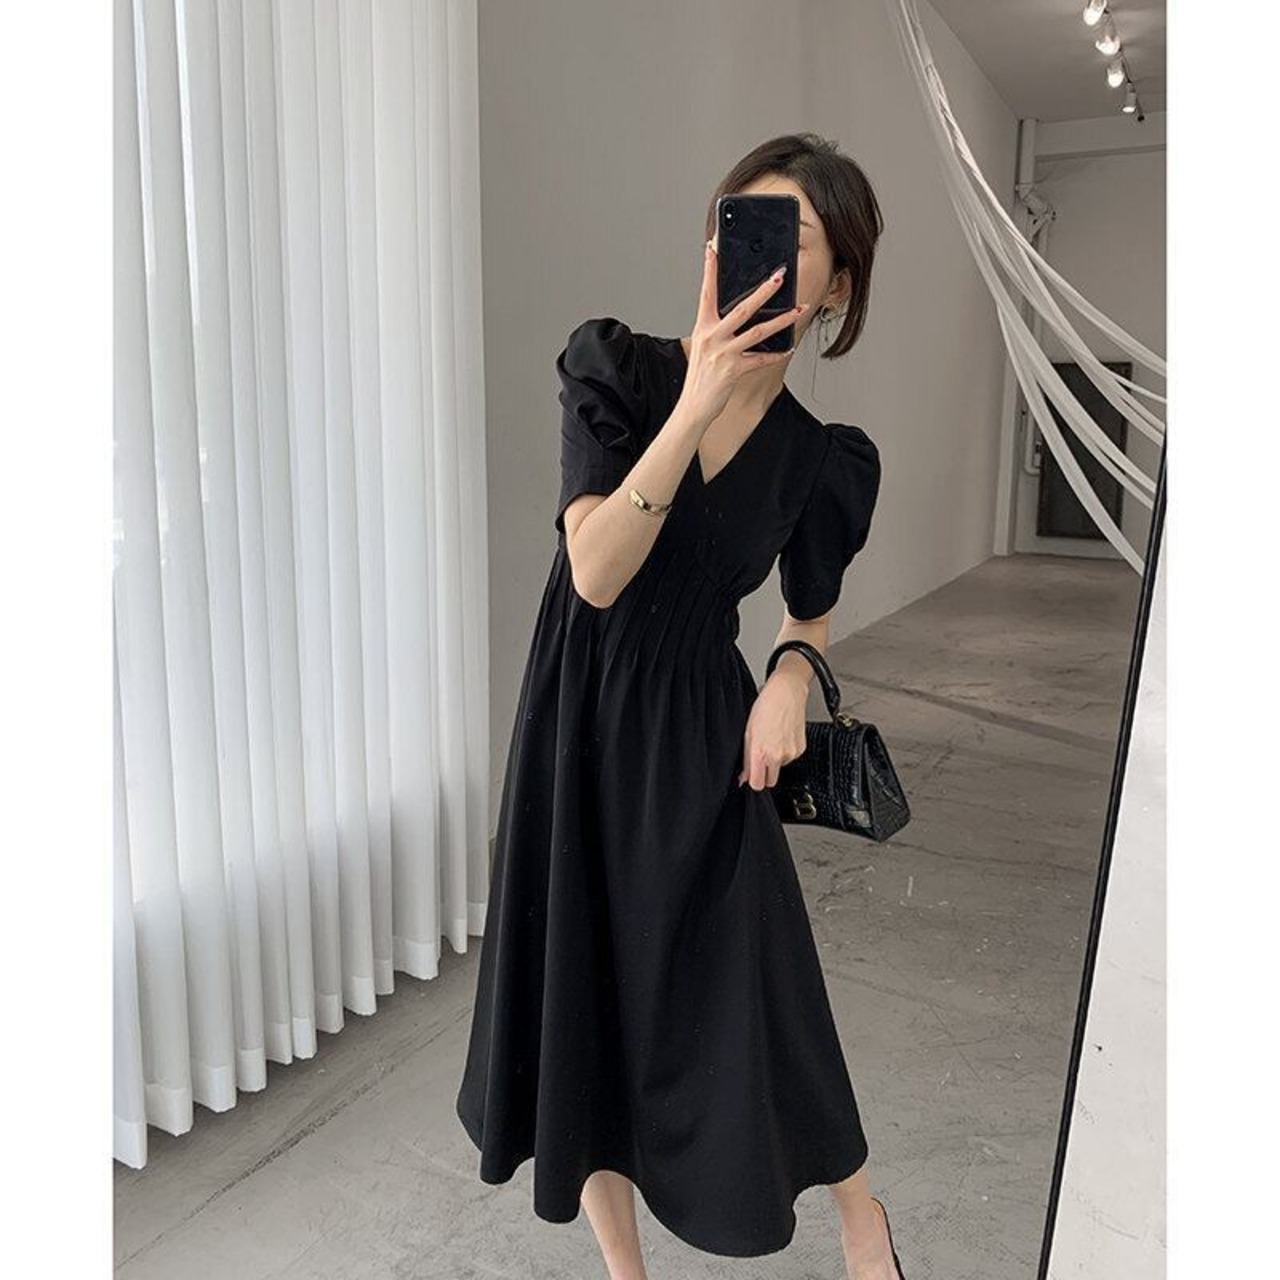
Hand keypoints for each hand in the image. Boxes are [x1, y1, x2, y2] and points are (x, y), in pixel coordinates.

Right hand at [679, 239, 806, 427]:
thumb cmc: (700, 377)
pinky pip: (761, 359)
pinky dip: (776, 354)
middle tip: (779, 276)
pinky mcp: (734, 370)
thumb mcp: (704, 347)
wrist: (693, 407)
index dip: (709, 270)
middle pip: (742, 308)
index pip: (707, 293)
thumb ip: (718, 329)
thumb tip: (739, 314)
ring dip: (782, 319)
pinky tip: (788, 347)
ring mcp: (723, 353)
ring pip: (758, 331)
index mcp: (702, 327)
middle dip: (764, 291)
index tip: (713, 249)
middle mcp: (712, 337)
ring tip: (798, 309)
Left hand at [737, 670, 808, 789]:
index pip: (757, 784)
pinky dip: (785, 751)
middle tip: (761, 758)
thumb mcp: (748, 733)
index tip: (751, 776)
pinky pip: (790, 758)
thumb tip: (744, 777)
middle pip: (771, 781)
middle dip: (765, 774)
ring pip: (780, 768)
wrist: (787, 693)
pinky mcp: (801, 749)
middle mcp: (778, 756)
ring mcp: (791, 753)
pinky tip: (781, 736)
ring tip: (772, 739)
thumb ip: (746, 759)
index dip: (753, 781)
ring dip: (775, 759)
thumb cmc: (765, 707)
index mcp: (761, 753)